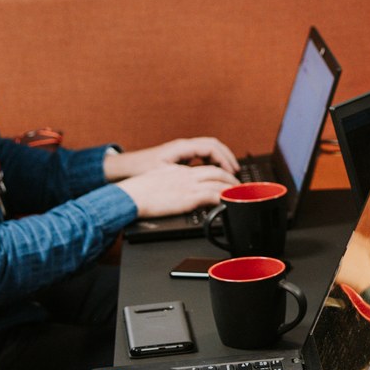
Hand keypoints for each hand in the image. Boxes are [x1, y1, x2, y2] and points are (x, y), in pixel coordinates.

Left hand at [104, 135, 238, 179]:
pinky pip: (202, 154)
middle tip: (236, 172)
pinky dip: (212, 161)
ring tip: (229, 172)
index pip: (211, 147)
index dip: (224, 159)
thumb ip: (183, 176)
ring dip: (220, 159)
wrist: (126, 168)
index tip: (231, 171)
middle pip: (213, 145)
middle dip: (227, 157)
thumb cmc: (141, 170)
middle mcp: (184, 145)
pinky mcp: (180, 155)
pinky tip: (214, 172)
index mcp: (182, 147)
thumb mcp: (164, 174)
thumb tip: (201, 180)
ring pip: (209, 148)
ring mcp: (182, 149)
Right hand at [115, 161, 236, 217]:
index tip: (225, 177)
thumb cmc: (138, 191)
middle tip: (238, 185)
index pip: (204, 167)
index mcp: (178, 170)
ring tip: (238, 195)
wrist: (131, 196)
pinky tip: (228, 202)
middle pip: (216, 171)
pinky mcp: (188, 197)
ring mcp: (188, 185)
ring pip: (218, 181)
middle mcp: (186, 175)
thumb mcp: (157, 180)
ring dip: (231, 188)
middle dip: (230, 178)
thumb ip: (170, 181)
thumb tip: (175, 190)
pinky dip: (223, 198)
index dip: (218, 172)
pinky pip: (212, 195)